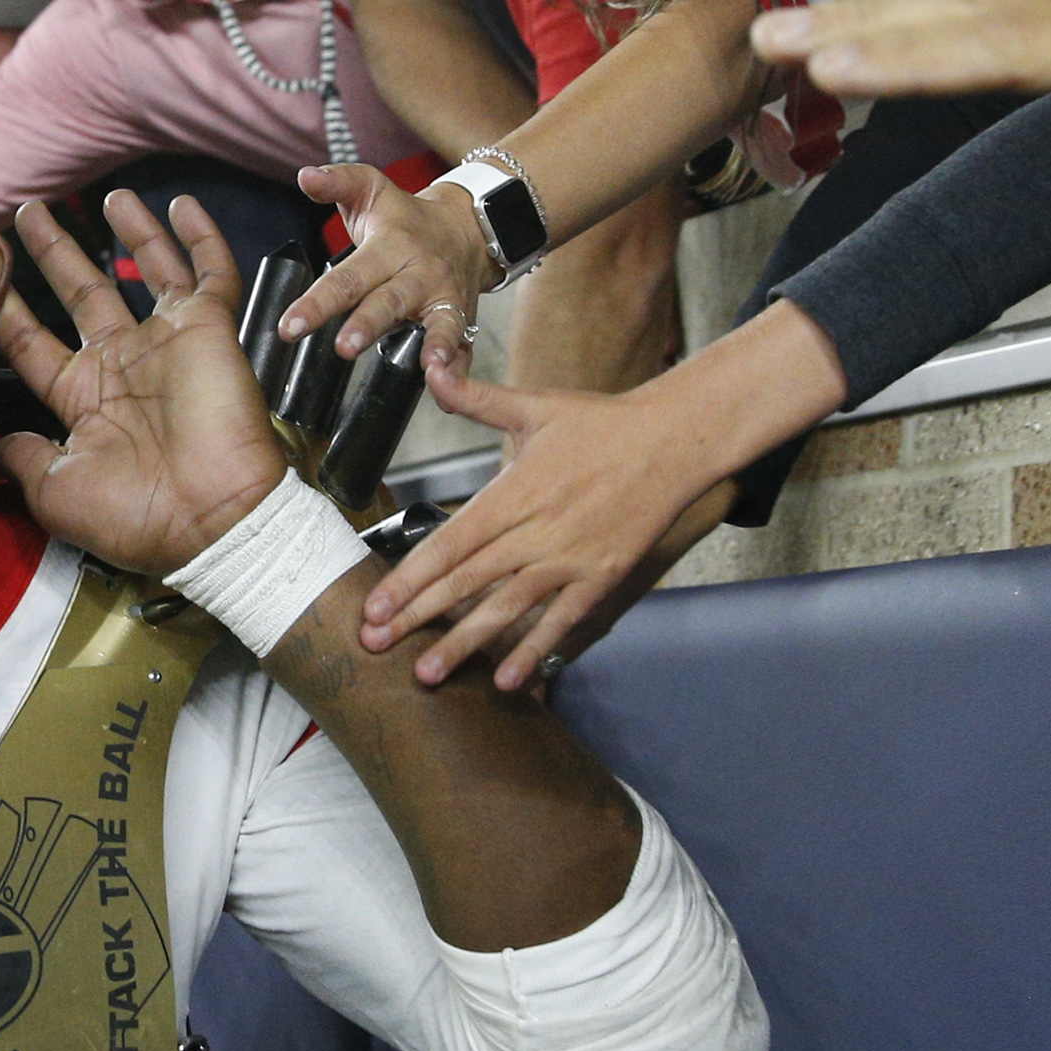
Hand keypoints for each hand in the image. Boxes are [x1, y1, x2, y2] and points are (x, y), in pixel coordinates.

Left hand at [0, 193, 292, 578]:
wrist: (213, 521)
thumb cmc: (136, 515)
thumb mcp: (57, 491)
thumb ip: (22, 457)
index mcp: (82, 397)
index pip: (30, 340)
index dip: (1, 304)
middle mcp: (121, 362)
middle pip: (78, 291)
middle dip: (51, 252)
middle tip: (26, 213)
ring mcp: (166, 342)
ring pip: (143, 269)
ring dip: (127, 231)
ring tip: (104, 195)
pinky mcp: (209, 329)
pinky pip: (209, 272)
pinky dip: (199, 237)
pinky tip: (181, 204)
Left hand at [280, 166, 491, 367]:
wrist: (467, 228)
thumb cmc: (405, 218)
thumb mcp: (372, 190)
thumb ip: (338, 183)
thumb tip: (306, 175)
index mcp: (390, 246)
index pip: (349, 276)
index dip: (318, 301)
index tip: (291, 326)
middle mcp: (419, 273)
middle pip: (389, 302)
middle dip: (367, 326)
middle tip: (343, 347)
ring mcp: (444, 297)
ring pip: (436, 324)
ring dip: (430, 346)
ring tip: (425, 369)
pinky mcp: (462, 317)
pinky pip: (463, 344)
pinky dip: (459, 367)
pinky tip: (449, 388)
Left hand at [359, 351, 737, 690]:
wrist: (674, 441)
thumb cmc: (602, 423)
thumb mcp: (535, 406)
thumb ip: (477, 398)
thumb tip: (432, 369)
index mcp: (514, 493)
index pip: (449, 544)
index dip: (409, 579)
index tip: (375, 607)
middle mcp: (537, 532)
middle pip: (467, 583)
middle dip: (418, 617)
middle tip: (376, 645)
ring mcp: (571, 559)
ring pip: (507, 609)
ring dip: (465, 644)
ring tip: (427, 674)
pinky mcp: (602, 577)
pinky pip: (561, 620)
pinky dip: (535, 650)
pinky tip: (507, 680)